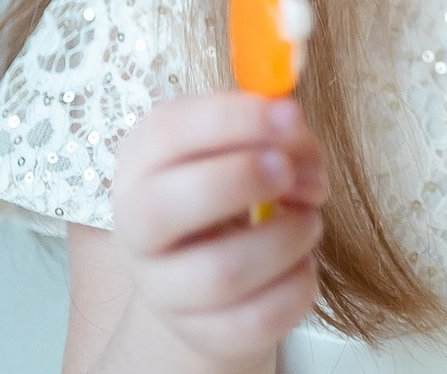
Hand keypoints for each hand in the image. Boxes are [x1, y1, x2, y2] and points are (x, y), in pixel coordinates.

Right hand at [108, 93, 328, 366]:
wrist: (211, 277)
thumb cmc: (233, 190)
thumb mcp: (243, 145)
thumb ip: (272, 128)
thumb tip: (290, 121)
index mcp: (143, 163)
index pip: (166, 134)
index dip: (233, 120)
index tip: (289, 114)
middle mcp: (138, 229)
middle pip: (165, 209)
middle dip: (243, 178)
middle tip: (288, 172)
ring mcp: (164, 289)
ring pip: (223, 271)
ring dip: (288, 235)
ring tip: (308, 217)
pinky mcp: (204, 332)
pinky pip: (260, 315)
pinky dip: (300, 281)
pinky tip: (302, 260)